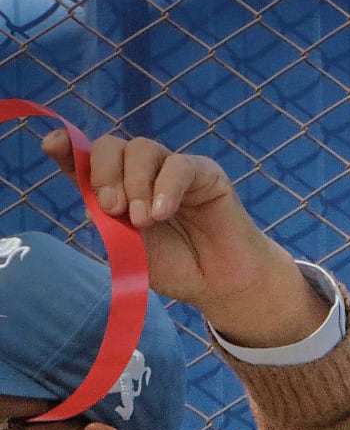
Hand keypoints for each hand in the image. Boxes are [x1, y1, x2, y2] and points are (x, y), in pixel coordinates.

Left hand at [40, 131, 322, 346]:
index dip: (68, 146)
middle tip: (112, 210)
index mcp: (117, 186)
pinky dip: (166, 187)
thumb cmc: (174, 266)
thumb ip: (106, 219)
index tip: (52, 146)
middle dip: (104, 173)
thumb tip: (89, 195)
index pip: (86, 157)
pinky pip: (179, 165)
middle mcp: (142, 172)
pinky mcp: (205, 174)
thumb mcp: (128, 246)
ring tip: (143, 221)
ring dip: (135, 183)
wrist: (218, 283)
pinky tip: (162, 213)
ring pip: (142, 149)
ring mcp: (173, 169)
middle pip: (110, 146)